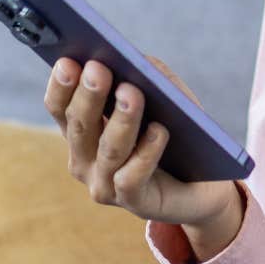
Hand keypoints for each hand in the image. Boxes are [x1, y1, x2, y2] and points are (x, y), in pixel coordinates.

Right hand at [44, 53, 240, 227]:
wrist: (205, 183)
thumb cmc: (176, 133)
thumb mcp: (165, 98)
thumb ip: (150, 75)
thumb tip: (137, 60)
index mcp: (81, 131)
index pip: (59, 107)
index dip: (61, 85)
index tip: (68, 61)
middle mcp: (84, 160)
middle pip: (80, 126)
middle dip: (88, 95)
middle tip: (97, 69)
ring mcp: (105, 185)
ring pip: (108, 150)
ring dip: (121, 120)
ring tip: (132, 93)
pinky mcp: (134, 203)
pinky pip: (132, 178)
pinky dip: (146, 153)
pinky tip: (159, 131)